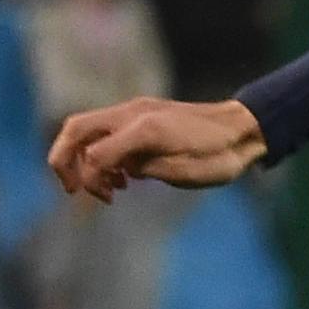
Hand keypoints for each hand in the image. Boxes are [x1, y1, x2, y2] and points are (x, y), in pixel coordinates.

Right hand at [48, 98, 266, 201]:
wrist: (245, 129)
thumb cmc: (221, 154)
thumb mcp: (185, 171)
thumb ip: (144, 168)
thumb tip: (116, 169)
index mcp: (144, 128)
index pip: (93, 152)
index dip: (91, 180)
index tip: (108, 199)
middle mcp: (133, 113)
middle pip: (74, 129)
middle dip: (63, 161)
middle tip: (74, 191)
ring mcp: (136, 110)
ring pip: (86, 128)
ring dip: (83, 158)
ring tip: (110, 190)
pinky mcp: (142, 114)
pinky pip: (106, 130)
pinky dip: (101, 152)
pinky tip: (123, 178)